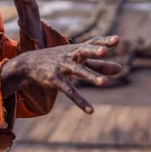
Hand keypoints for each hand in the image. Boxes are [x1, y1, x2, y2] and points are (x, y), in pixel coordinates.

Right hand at [1, 36, 121, 113]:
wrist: (29, 64)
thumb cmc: (58, 61)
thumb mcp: (77, 61)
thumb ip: (99, 65)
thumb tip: (121, 69)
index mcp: (76, 49)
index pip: (91, 43)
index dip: (104, 41)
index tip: (117, 40)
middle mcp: (70, 56)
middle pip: (83, 51)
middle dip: (93, 51)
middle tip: (104, 51)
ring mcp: (62, 67)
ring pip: (77, 71)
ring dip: (90, 76)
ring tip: (104, 83)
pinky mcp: (55, 80)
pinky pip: (69, 91)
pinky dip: (80, 101)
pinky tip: (91, 111)